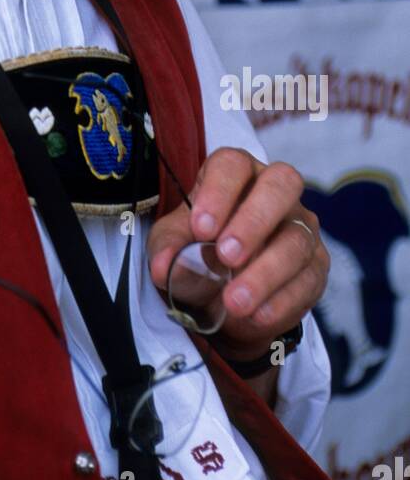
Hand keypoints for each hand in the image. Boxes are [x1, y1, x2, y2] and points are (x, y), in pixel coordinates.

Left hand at [147, 147, 329, 363]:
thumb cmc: (197, 254)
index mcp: (235, 174)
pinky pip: (308, 279)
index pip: (233, 165)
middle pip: (281, 185)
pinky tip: (257, 315)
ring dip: (264, 273)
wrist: (222, 300)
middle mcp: (273, 192)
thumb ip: (168, 251)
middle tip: (227, 256)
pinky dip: (281, 300)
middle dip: (254, 220)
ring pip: (296, 238)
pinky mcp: (315, 265)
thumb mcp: (173, 247)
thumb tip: (164, 267)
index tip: (201, 228)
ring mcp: (300, 226)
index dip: (219, 192)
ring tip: (234, 301)